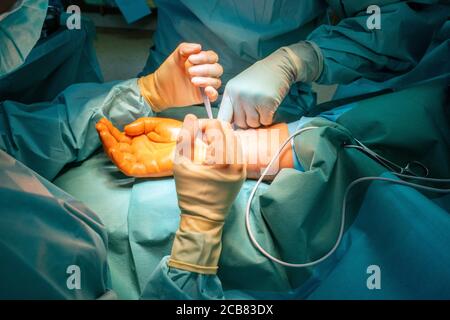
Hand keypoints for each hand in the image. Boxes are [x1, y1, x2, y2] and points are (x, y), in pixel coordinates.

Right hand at [95, 117, 181, 176]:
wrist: (193, 142)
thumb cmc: (179, 134)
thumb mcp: (156, 124)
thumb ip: (141, 125)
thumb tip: (125, 129)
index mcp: (140, 141)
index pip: (120, 137)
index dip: (110, 130)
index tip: (102, 121)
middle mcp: (138, 152)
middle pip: (116, 146)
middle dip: (106, 136)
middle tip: (99, 125)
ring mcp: (141, 161)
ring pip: (118, 157)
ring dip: (109, 146)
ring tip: (104, 133)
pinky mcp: (145, 169)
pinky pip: (127, 167)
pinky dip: (119, 159)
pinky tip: (114, 148)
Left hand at [139, 43, 222, 111]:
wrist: (161, 88)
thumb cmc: (169, 71)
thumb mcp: (175, 56)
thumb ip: (185, 48)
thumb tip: (198, 47)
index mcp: (202, 61)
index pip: (212, 57)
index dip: (205, 57)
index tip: (191, 59)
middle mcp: (206, 72)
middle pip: (217, 69)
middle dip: (205, 69)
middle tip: (189, 71)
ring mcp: (205, 84)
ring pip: (216, 81)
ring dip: (206, 80)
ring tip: (192, 81)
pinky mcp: (203, 96)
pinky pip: (215, 95)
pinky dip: (213, 93)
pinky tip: (206, 90)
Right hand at [168, 114, 245, 273]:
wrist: (203, 218)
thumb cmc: (190, 193)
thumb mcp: (181, 164)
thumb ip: (185, 139)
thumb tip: (190, 117)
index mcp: (223, 162)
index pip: (217, 130)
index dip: (204, 124)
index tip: (193, 128)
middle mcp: (238, 164)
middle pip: (230, 131)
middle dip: (214, 127)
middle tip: (200, 133)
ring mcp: (242, 169)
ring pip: (235, 140)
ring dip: (221, 135)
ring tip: (207, 141)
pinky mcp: (242, 173)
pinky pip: (238, 151)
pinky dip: (227, 145)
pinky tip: (215, 150)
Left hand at [218, 46, 304, 128]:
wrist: (279, 66)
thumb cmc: (259, 80)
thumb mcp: (240, 88)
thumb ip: (234, 106)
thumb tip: (231, 129)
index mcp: (230, 92)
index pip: (223, 118)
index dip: (227, 128)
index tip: (232, 133)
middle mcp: (239, 95)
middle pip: (240, 123)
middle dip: (248, 121)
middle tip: (255, 109)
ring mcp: (252, 99)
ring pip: (253, 124)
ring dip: (259, 119)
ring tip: (262, 105)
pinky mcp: (267, 103)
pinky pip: (265, 121)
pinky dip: (269, 117)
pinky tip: (270, 106)